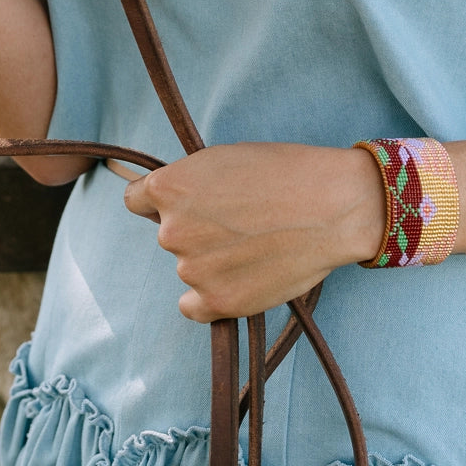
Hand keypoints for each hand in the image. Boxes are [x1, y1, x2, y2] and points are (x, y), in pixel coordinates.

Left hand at [122, 142, 385, 321]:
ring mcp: (192, 269)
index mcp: (169, 187)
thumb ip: (189, 184)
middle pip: (169, 233)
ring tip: (254, 244)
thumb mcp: (222, 158)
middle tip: (238, 221)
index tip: (184, 203)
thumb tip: (174, 204)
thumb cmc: (282, 172)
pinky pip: (193, 306)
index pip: (136, 200)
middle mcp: (171, 230)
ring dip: (210, 259)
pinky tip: (238, 278)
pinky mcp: (217, 302)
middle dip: (195, 227)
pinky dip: (210, 297)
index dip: (162, 200)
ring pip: (188, 266)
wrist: (329, 205)